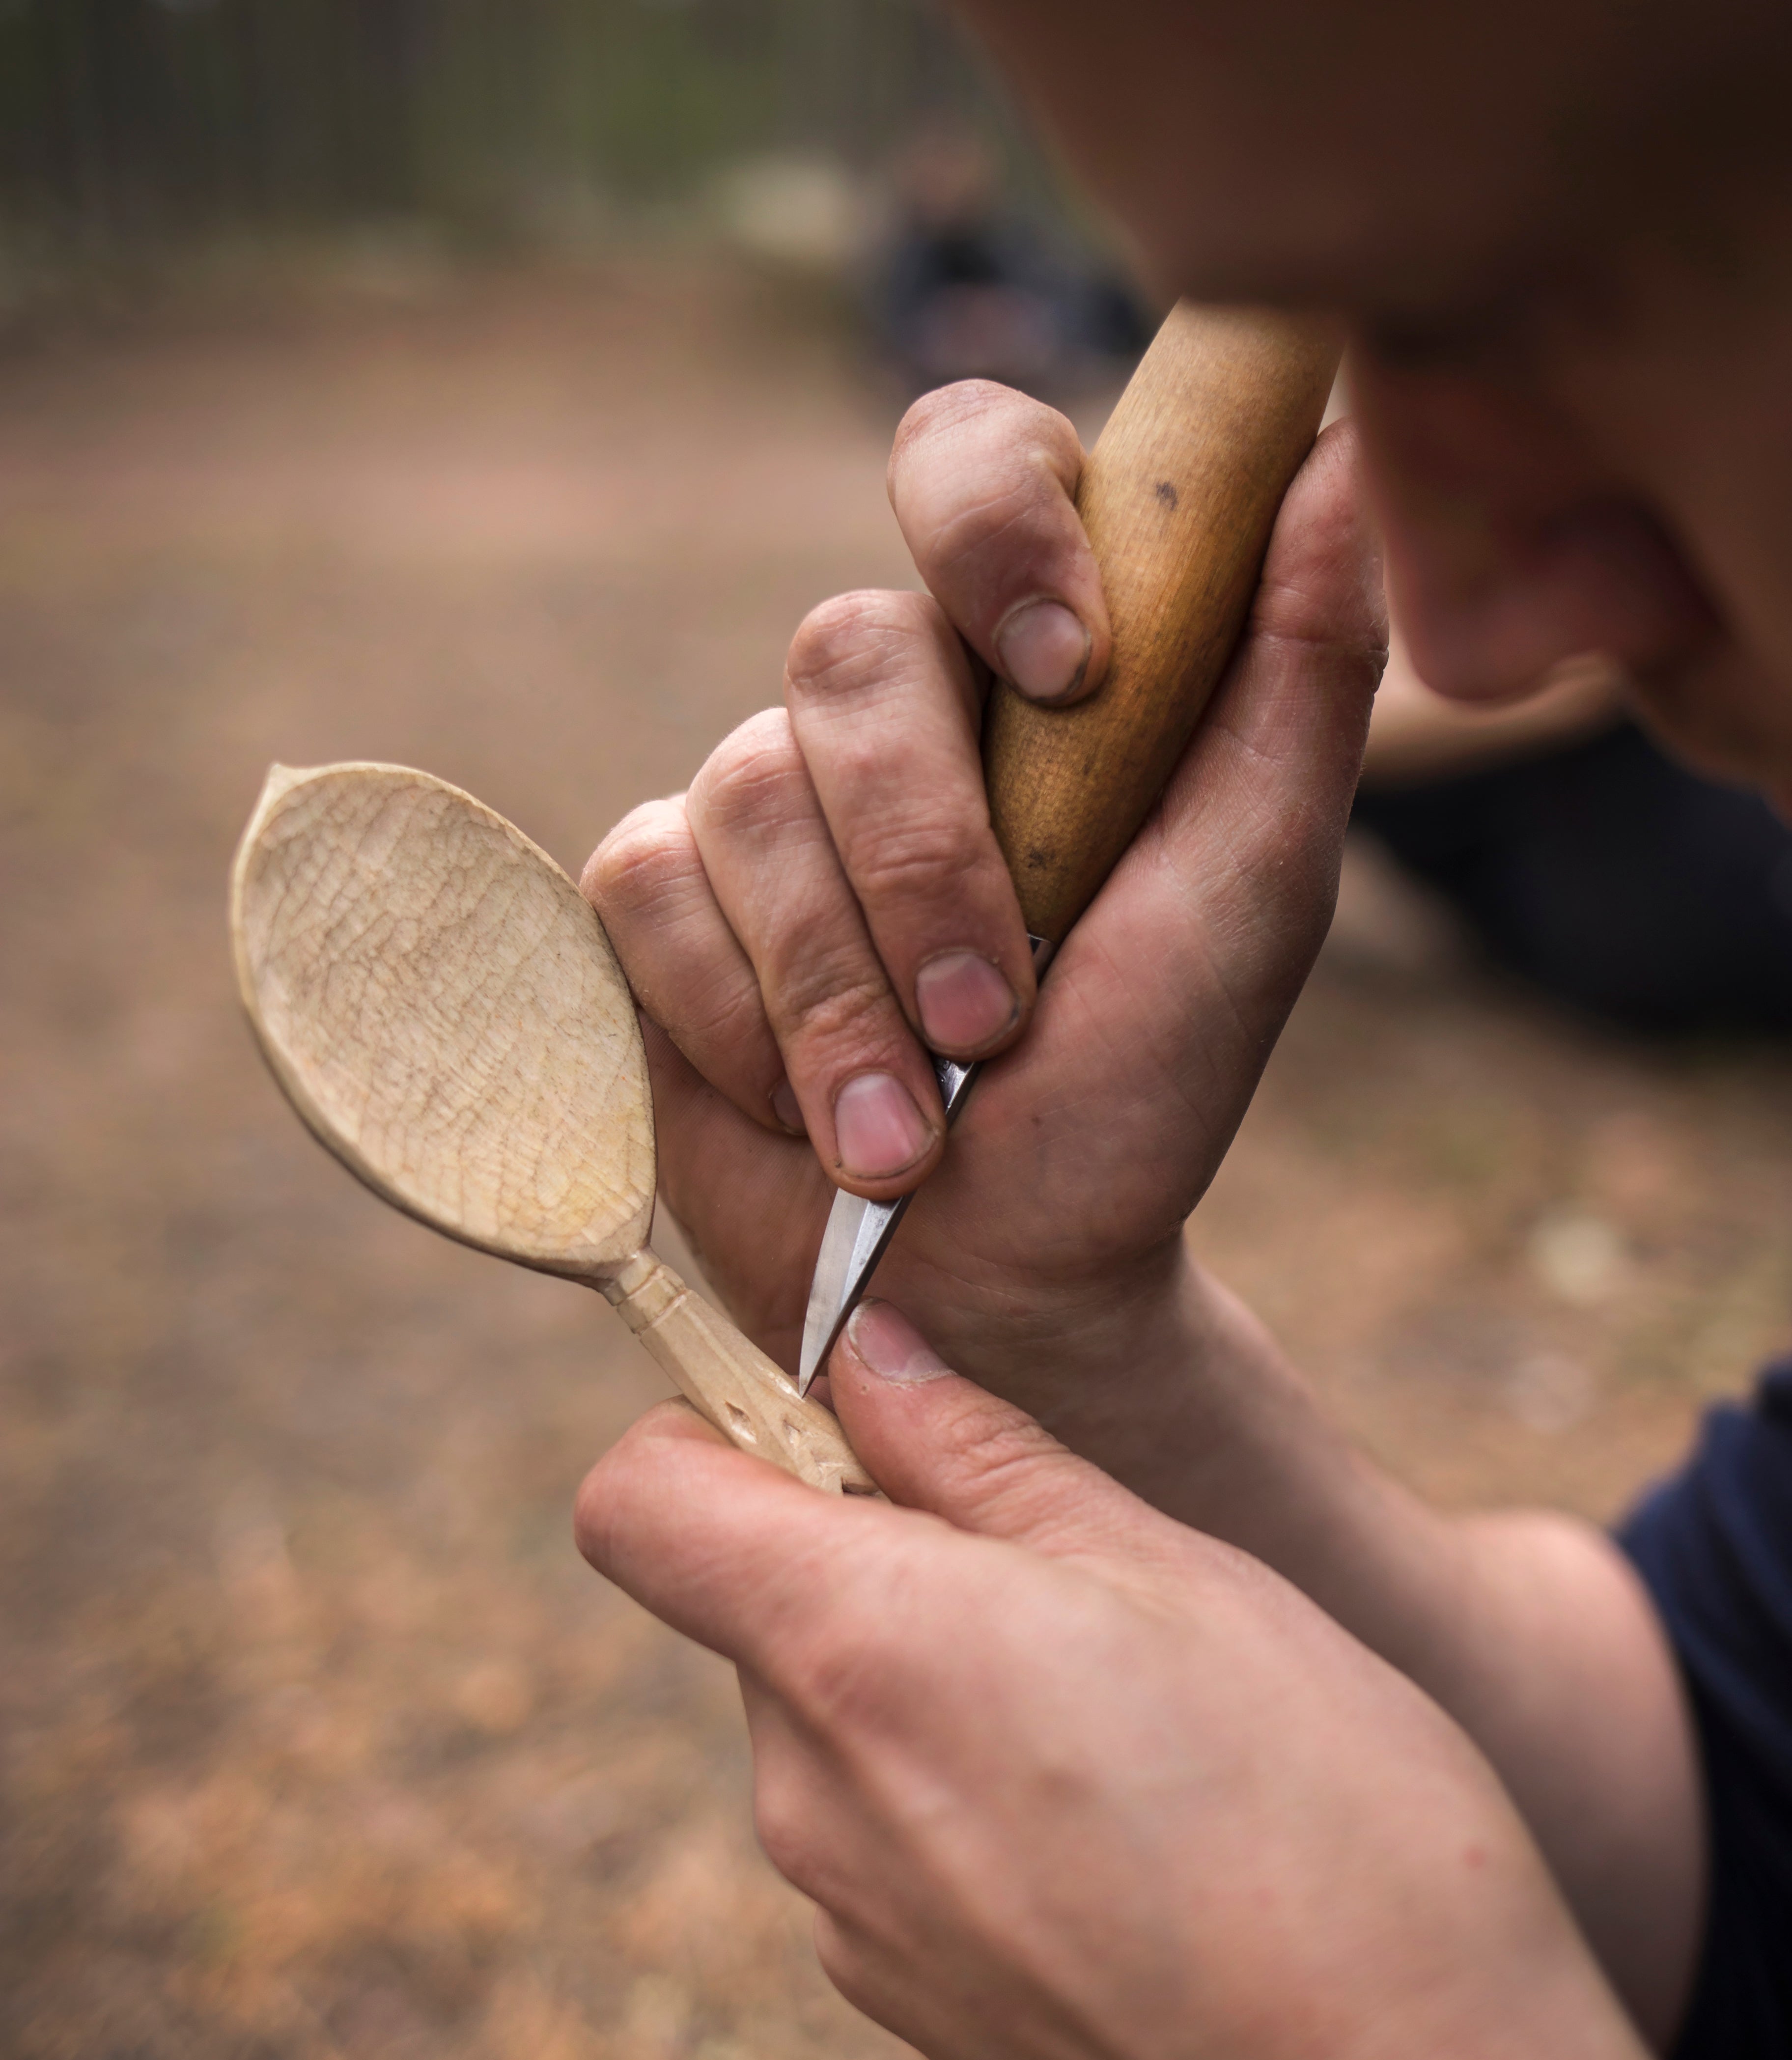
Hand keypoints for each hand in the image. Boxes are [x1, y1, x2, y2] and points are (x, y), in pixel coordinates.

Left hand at [576, 1302, 1737, 2059]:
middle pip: (757, 1609)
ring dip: (939, 1684)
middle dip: (878, 1558)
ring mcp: (851, 1920)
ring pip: (838, 1728)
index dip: (710, 1430)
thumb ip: (985, 1456)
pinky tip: (1126, 1840)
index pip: (637, 1503)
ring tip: (1133, 1724)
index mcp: (858, 1651)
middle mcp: (809, 1795)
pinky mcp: (908, 2007)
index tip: (846, 1423)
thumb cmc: (1328, 1819)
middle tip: (1074, 1579)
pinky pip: (889, 1846)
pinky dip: (970, 1804)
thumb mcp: (1175, 1573)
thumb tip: (862, 1352)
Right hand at [582, 389, 1382, 1418]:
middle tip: (990, 1027)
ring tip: (903, 1133)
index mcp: (1032, 663)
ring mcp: (759, 802)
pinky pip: (647, 893)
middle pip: (848, 655)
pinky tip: (805, 1118)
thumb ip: (1301, 679)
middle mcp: (888, 711)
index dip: (993, 523)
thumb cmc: (1137, 1093)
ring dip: (840, 995)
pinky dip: (738, 1028)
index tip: (1067, 670)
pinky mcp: (653, 901)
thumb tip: (1333, 458)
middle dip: (926, 867)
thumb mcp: (1253, 897)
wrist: (997, 1282)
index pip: (974, 460)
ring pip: (747, 796)